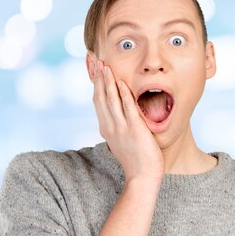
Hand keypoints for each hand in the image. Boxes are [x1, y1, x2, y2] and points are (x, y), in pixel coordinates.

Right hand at [89, 55, 164, 182]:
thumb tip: (120, 117)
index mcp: (107, 127)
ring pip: (111, 100)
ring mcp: (121, 128)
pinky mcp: (134, 130)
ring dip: (108, 81)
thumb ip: (120, 127)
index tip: (92, 66)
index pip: (97, 100)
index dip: (95, 82)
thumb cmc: (136, 160)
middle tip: (93, 57)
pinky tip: (121, 82)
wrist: (142, 177)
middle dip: (97, 76)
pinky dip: (123, 95)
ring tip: (104, 64)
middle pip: (100, 96)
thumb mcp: (123, 140)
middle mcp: (110, 126)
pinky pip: (127, 109)